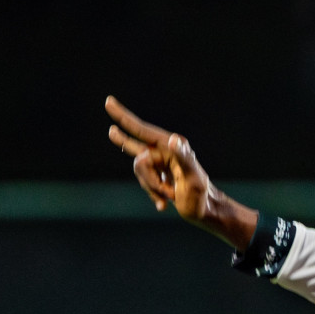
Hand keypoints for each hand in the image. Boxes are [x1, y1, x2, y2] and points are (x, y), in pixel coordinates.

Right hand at [104, 96, 256, 249]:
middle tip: (110, 130)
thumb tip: (173, 140)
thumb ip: (184, 158)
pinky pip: (145, 183)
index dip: (124, 117)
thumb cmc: (202, 195)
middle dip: (124, 143)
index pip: (142, 130)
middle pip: (136, 150)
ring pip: (140, 171)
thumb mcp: (194, 178)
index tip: (108, 101)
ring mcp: (161, 163)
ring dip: (152, 187)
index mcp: (172, 147)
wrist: (205, 212)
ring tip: (170, 196)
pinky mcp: (159, 175)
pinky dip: (153, 195)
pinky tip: (164, 205)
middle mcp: (165, 151)